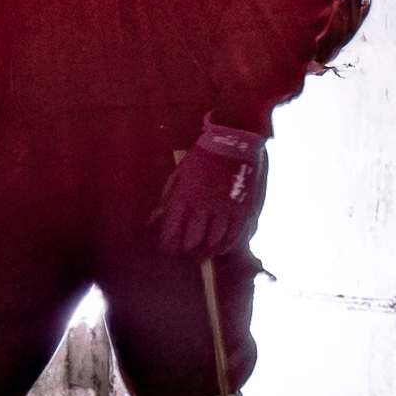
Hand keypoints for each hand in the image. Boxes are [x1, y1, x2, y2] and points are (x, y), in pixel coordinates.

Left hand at [157, 120, 268, 258]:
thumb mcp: (179, 173)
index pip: (172, 227)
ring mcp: (225, 208)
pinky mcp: (244, 208)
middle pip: (193, 238)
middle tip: (183, 256)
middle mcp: (205, 205)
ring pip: (214, 240)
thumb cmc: (203, 154)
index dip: (168, 242)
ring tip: (201, 256)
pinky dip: (227, 245)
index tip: (166, 249)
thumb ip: (166, 198)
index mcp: (185, 195)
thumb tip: (151, 221)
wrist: (235, 138)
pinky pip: (235, 235)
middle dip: (185, 250)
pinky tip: (222, 250)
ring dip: (206, 251)